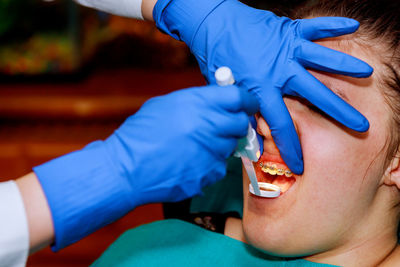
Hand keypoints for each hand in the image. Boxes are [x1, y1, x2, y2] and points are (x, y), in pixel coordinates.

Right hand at [33, 84, 256, 249]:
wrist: (126, 169)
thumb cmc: (141, 134)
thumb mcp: (165, 105)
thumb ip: (196, 101)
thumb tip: (218, 101)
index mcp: (198, 103)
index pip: (238, 97)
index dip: (246, 100)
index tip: (247, 105)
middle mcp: (209, 126)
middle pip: (240, 124)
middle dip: (235, 124)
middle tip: (222, 127)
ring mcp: (210, 153)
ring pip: (229, 147)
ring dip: (218, 146)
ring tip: (192, 148)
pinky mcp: (208, 175)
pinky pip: (218, 167)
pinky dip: (208, 166)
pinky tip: (187, 164)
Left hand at [153, 0, 372, 173]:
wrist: (213, 23)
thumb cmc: (217, 58)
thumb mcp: (223, 90)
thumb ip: (241, 111)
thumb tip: (252, 135)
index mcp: (260, 88)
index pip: (280, 123)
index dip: (290, 147)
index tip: (300, 164)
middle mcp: (279, 70)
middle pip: (315, 94)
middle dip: (339, 113)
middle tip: (361, 126)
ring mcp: (286, 48)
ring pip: (322, 59)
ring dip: (345, 67)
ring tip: (367, 75)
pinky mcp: (288, 29)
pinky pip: (315, 27)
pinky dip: (333, 25)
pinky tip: (353, 25)